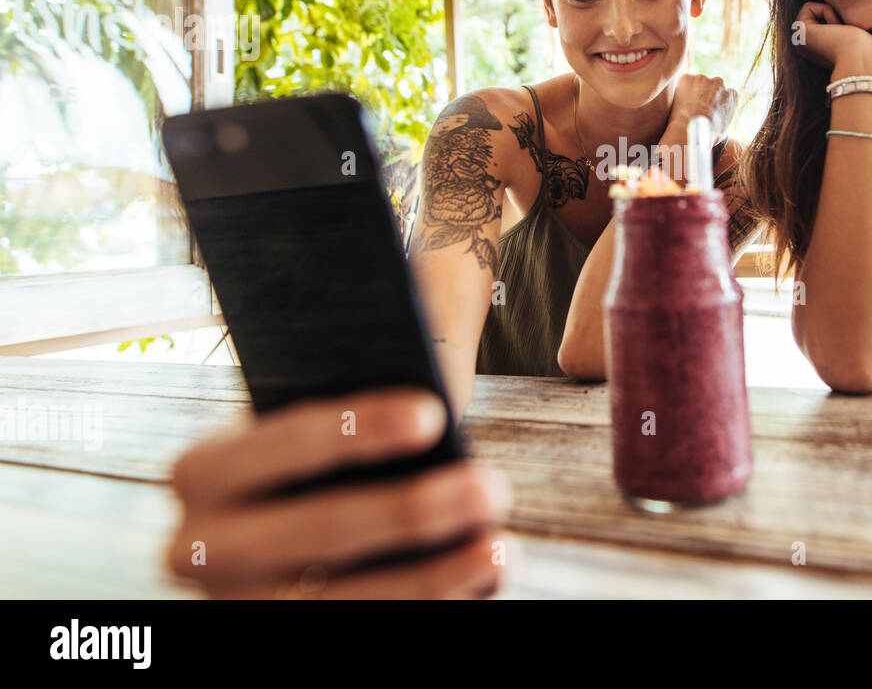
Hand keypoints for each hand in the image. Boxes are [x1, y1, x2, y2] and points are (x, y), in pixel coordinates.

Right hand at [165, 387, 512, 598]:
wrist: (273, 526)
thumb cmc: (313, 461)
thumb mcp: (310, 430)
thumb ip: (352, 412)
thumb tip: (436, 400)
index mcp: (203, 472)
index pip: (283, 442)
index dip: (357, 428)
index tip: (433, 412)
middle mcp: (204, 547)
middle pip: (321, 530)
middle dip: (413, 510)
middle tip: (490, 488)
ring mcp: (239, 606)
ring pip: (345, 600)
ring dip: (434, 577)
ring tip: (499, 549)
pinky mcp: (280, 640)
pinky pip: (363, 630)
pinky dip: (431, 605)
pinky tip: (479, 583)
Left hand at [667, 73, 738, 143]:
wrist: (691, 129)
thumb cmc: (707, 136)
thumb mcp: (723, 131)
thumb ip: (722, 120)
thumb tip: (717, 125)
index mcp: (732, 95)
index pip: (726, 94)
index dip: (717, 102)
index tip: (710, 109)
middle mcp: (720, 83)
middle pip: (712, 86)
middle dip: (706, 94)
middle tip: (696, 107)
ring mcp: (703, 79)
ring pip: (697, 83)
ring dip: (693, 91)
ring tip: (686, 107)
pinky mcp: (687, 78)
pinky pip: (684, 82)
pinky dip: (681, 89)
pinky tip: (679, 103)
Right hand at [793, 2, 871, 79]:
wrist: (864, 60)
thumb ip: (870, 36)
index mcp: (825, 53)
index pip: (835, 22)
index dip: (848, 20)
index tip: (857, 37)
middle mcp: (811, 49)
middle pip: (824, 14)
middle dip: (839, 16)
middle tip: (849, 32)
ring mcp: (802, 41)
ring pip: (816, 10)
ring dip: (833, 15)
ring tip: (843, 31)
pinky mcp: (798, 33)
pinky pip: (809, 7)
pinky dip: (825, 12)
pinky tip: (835, 28)